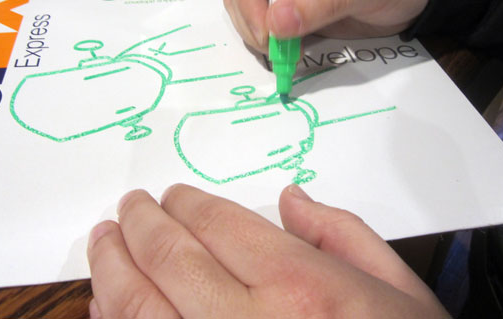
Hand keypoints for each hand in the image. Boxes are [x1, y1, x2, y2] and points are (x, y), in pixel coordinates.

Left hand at [87, 184, 449, 317]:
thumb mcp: (399, 290)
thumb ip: (342, 233)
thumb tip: (291, 198)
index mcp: (302, 287)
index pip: (219, 224)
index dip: (185, 204)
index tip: (171, 195)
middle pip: (170, 258)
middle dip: (140, 224)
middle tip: (127, 208)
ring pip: (139, 309)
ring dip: (111, 268)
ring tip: (103, 242)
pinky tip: (104, 306)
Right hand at [224, 0, 432, 52]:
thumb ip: (323, 0)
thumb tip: (276, 23)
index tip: (266, 30)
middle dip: (252, 19)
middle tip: (274, 50)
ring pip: (248, 9)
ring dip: (256, 34)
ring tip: (283, 55)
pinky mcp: (295, 12)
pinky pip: (268, 28)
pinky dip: (270, 44)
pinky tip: (287, 56)